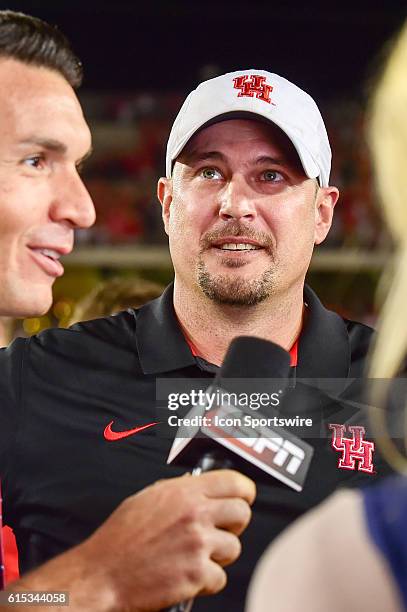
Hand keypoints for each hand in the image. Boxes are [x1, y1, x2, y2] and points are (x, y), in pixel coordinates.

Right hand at [8, 470, 254, 611]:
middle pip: (242, 513)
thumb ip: (179, 491)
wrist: (101, 576)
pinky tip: (185, 575)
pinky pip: (220, 577)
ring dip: (218, 555)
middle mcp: (194, 514)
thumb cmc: (119, 539)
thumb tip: (198, 486)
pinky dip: (206, 581)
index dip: (244, 491)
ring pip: (234, 547)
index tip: (243, 498)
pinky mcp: (197, 575)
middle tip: (218, 531)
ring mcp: (198, 544)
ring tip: (194, 556)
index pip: (235, 482)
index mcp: (183, 492)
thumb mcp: (148, 499)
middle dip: (234, 524)